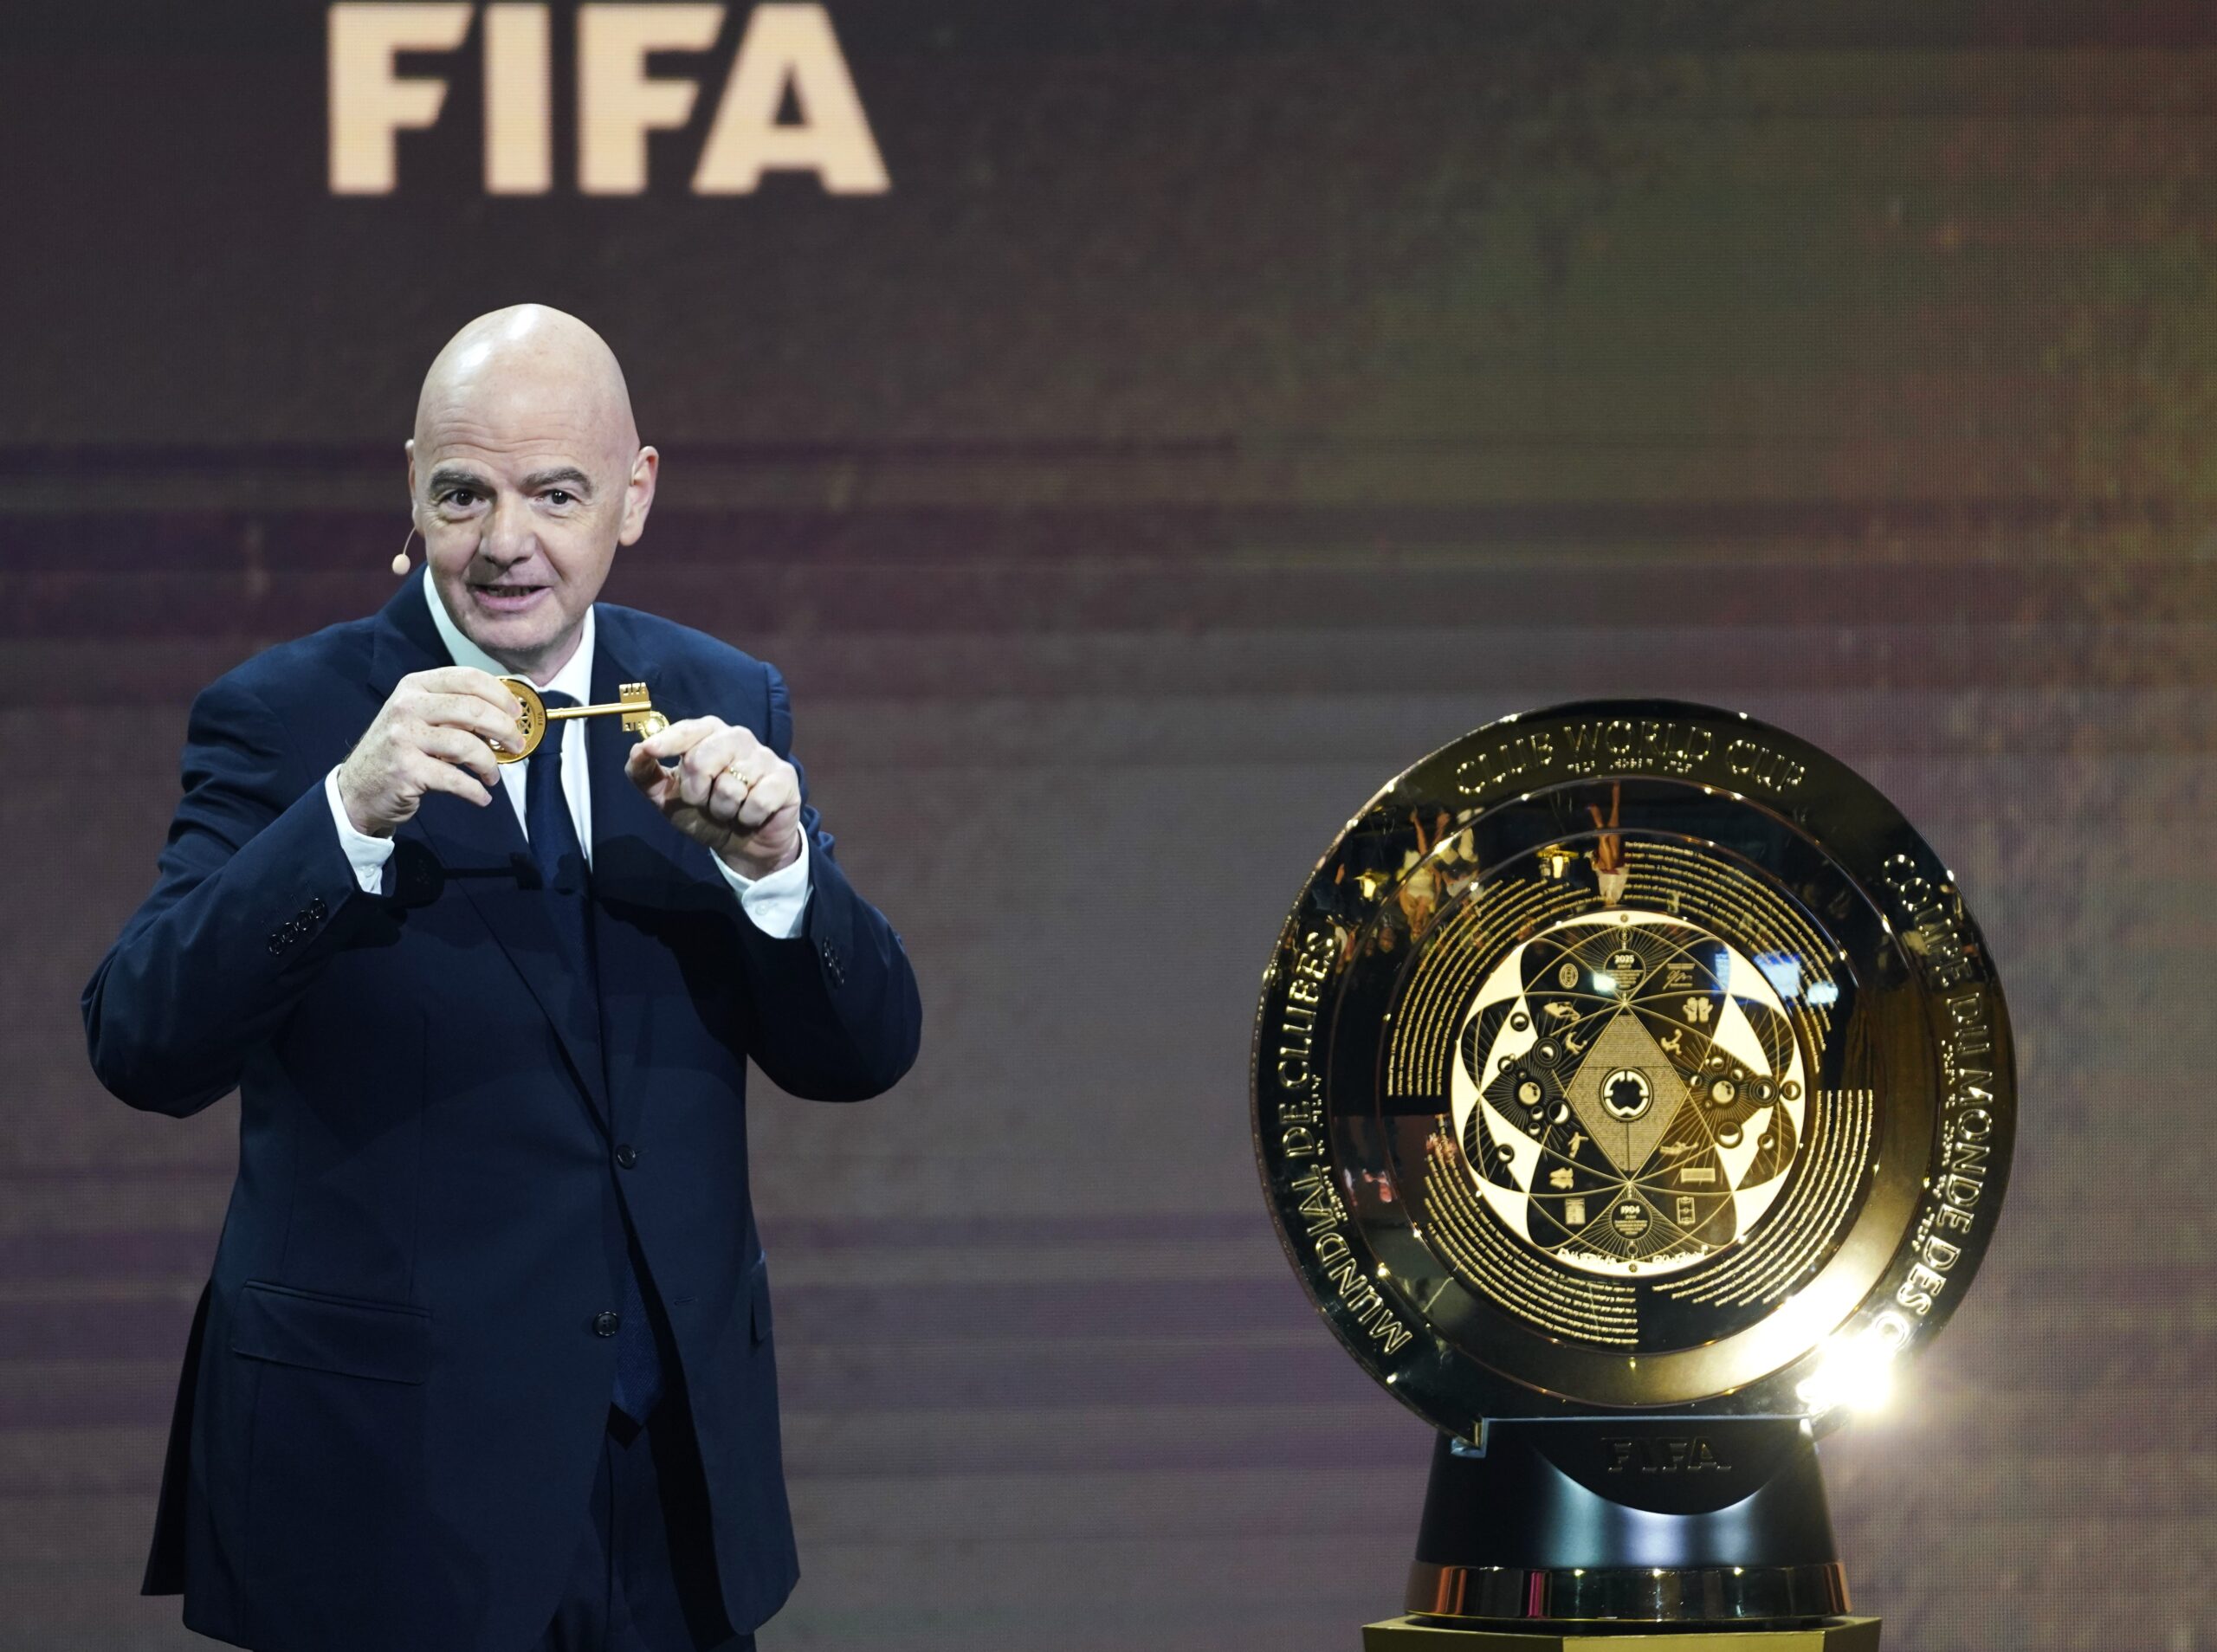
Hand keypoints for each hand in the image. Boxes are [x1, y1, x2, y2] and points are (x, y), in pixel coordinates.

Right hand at [336, 667, 520, 836]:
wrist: (358, 788)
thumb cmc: (400, 750)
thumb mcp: (419, 717)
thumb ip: (453, 709)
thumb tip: (506, 712)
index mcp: (415, 686)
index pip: (468, 678)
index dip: (501, 695)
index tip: (517, 714)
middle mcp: (407, 706)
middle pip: (474, 710)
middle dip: (505, 730)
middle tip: (517, 745)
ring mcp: (403, 737)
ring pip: (467, 745)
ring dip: (490, 764)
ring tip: (493, 776)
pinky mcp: (406, 769)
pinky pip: (455, 779)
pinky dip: (475, 790)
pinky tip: (481, 796)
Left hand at [626, 717, 802, 878]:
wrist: (744, 844)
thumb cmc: (704, 814)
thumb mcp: (668, 798)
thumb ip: (646, 774)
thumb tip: (638, 749)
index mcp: (708, 735)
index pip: (688, 730)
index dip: (668, 740)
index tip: (651, 750)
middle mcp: (737, 738)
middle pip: (703, 758)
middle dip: (696, 792)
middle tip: (703, 802)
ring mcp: (763, 756)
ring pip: (730, 786)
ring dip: (723, 810)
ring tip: (729, 811)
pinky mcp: (785, 778)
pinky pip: (757, 801)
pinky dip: (747, 817)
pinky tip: (750, 816)